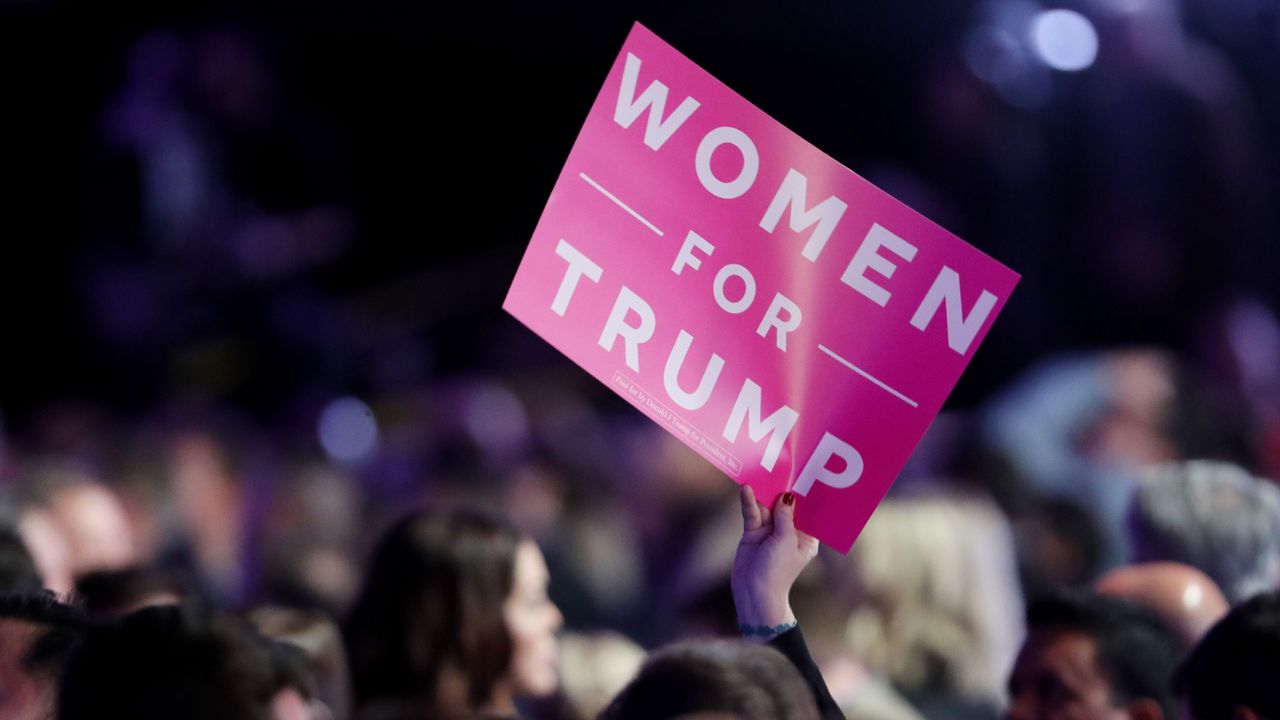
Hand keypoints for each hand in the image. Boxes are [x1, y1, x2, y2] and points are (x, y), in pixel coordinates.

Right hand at [731, 484, 819, 642]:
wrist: (754, 593)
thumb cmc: (777, 571)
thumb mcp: (786, 541)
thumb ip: (785, 517)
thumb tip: (787, 496)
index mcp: (806, 538)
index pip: (808, 512)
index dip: (805, 495)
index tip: (805, 475)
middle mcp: (789, 532)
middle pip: (786, 506)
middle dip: (783, 490)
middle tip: (781, 467)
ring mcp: (770, 532)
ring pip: (767, 507)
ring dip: (764, 493)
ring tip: (761, 474)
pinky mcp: (753, 533)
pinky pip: (752, 513)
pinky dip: (749, 502)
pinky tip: (747, 489)